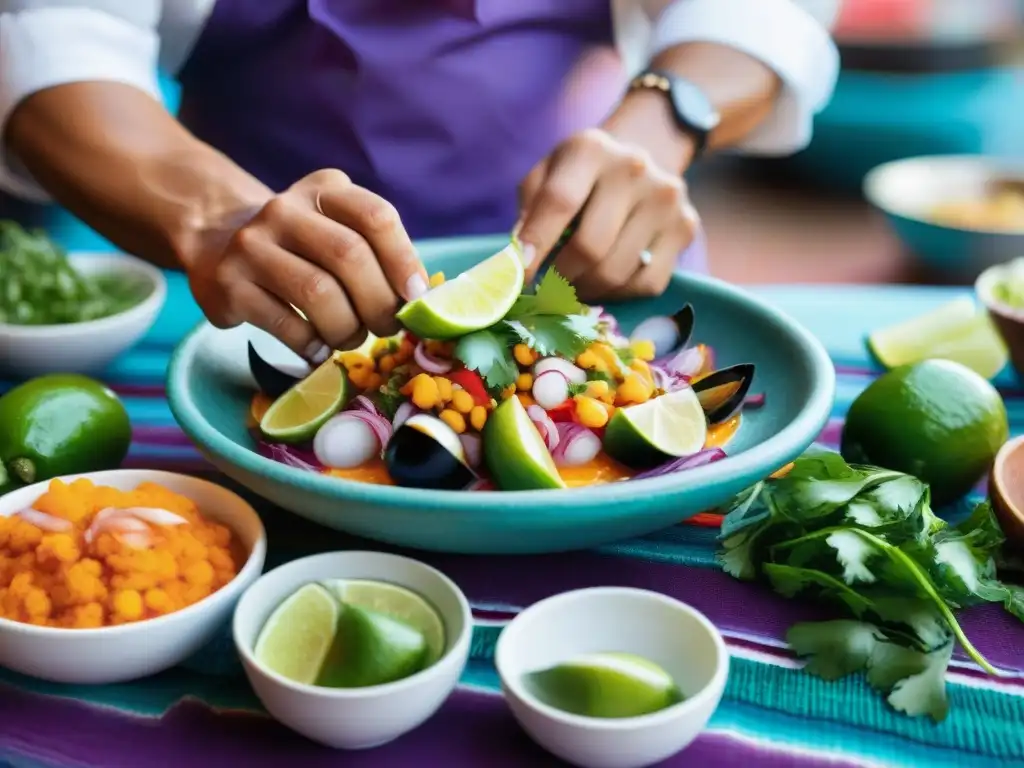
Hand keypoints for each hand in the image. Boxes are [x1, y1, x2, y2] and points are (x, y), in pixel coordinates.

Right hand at [186, 170, 427, 362]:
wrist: (217, 243)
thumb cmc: (301, 248)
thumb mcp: (337, 230)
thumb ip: (377, 254)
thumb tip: (421, 303)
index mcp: (325, 190)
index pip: (376, 217)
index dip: (404, 261)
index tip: (415, 298)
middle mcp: (285, 208)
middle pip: (349, 256)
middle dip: (379, 303)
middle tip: (386, 328)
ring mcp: (252, 243)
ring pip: (318, 293)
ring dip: (347, 328)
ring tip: (350, 338)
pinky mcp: (228, 282)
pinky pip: (286, 324)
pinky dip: (312, 345)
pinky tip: (318, 349)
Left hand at [516, 127, 699, 301]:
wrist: (645, 152)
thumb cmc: (581, 174)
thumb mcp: (547, 174)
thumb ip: (529, 210)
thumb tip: (518, 262)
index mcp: (590, 149)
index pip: (558, 203)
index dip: (535, 245)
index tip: (519, 276)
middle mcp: (634, 168)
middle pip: (589, 248)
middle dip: (561, 277)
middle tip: (548, 285)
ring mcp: (665, 199)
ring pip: (616, 272)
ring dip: (587, 289)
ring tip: (575, 281)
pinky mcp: (685, 227)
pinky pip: (646, 283)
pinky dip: (619, 293)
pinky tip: (606, 280)